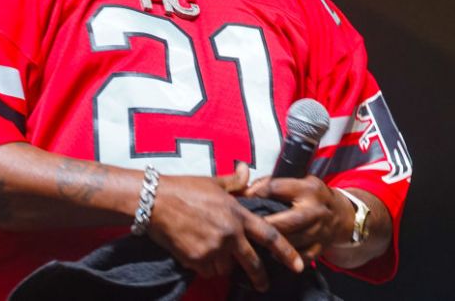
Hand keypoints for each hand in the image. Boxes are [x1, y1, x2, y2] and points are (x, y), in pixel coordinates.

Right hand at [147, 163, 303, 292]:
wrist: (154, 201)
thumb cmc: (183, 189)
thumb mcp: (213, 182)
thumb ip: (234, 182)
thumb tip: (246, 169)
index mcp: (237, 214)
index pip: (269, 235)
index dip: (286, 252)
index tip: (299, 265)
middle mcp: (230, 234)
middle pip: (252, 262)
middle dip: (260, 276)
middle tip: (263, 285)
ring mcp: (214, 248)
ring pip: (225, 267)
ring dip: (221, 263)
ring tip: (208, 248)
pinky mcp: (197, 259)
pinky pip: (206, 270)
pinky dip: (204, 265)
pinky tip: (195, 251)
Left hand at [243, 175, 352, 260]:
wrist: (340, 214)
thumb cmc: (312, 195)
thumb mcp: (299, 180)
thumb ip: (273, 183)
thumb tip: (246, 190)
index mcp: (308, 189)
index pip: (278, 188)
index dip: (258, 192)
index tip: (245, 197)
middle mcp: (315, 210)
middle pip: (288, 220)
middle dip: (267, 223)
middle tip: (249, 224)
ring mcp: (319, 231)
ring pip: (293, 241)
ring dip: (274, 242)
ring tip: (256, 241)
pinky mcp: (320, 248)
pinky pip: (301, 256)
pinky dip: (287, 257)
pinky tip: (273, 254)